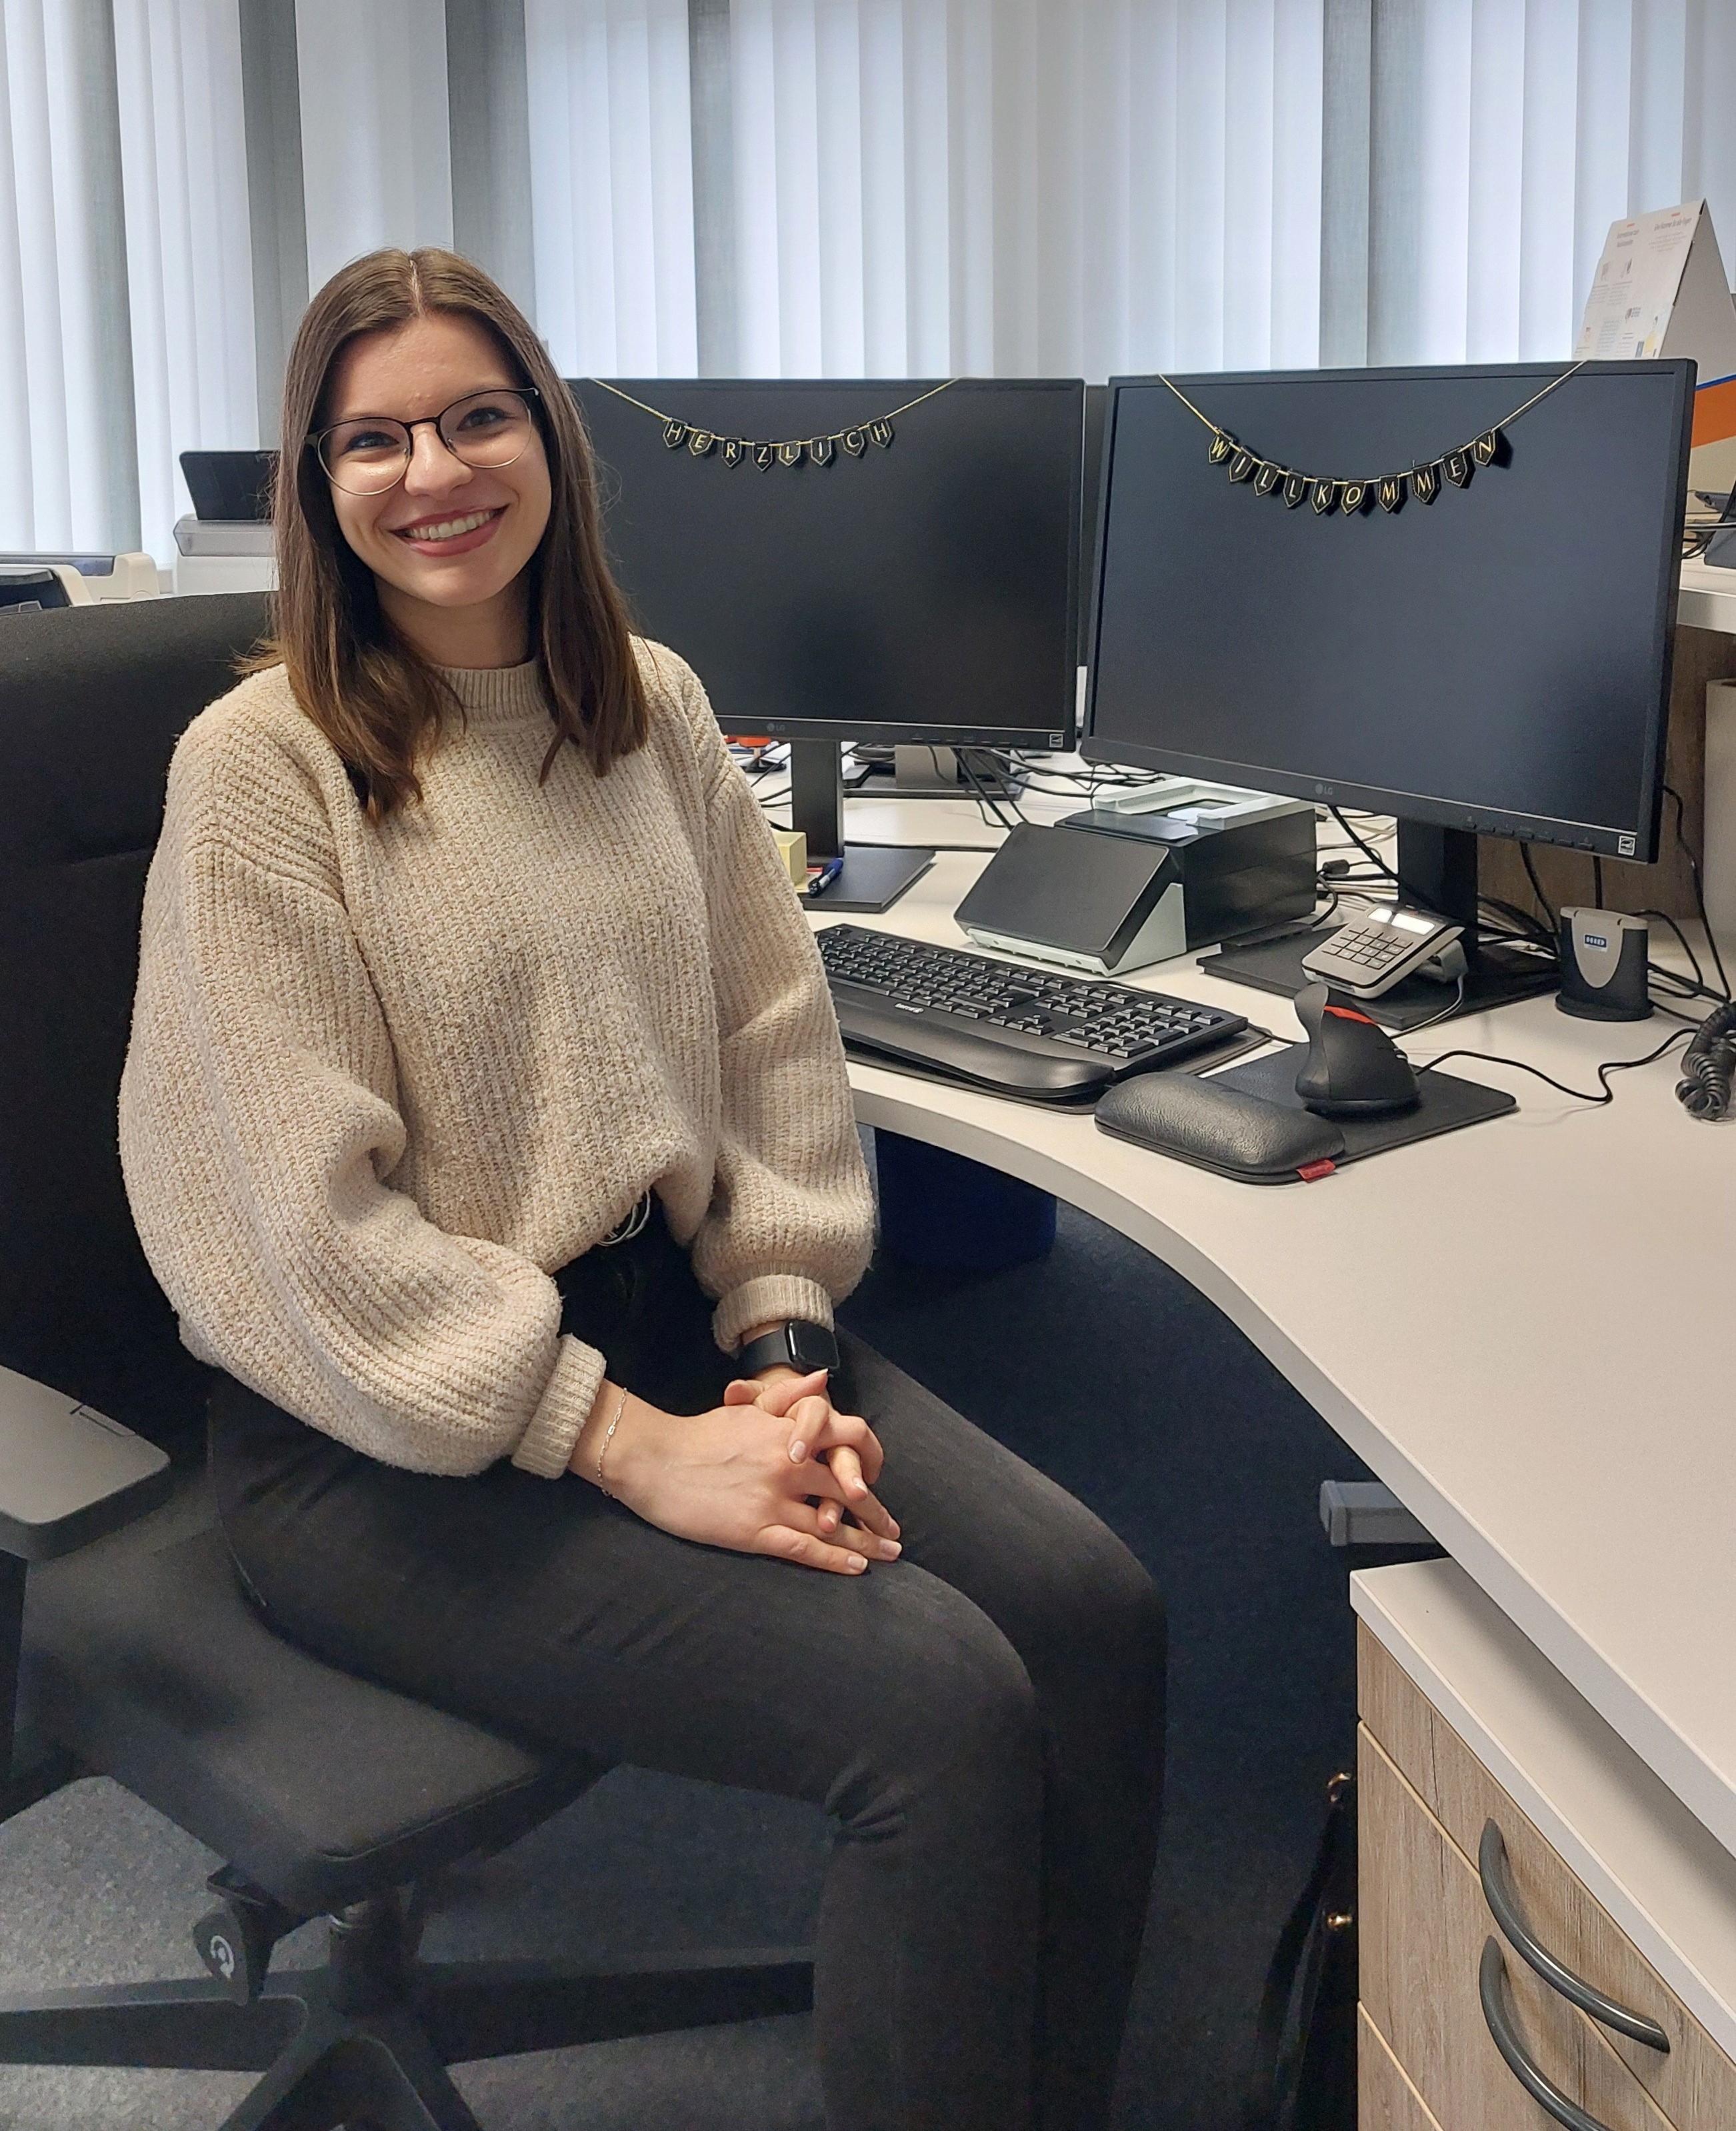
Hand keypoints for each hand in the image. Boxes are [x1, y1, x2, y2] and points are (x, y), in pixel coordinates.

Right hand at [574, 1382, 900, 1575]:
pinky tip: (856, 1567)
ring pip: (832, 1524)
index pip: (848, 1437)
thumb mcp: (746, 1407)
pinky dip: (833, 1558)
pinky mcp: (753, 1530)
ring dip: (865, 1541)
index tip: (877, 1475)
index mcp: (789, 1432)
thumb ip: (788, 1394)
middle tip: (895, 1531)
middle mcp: (788, 1465)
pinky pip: (803, 1547)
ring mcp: (772, 1499)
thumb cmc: (699, 1433)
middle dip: (875, 1511)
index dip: (871, 1456)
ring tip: (889, 1554)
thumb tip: (823, 1378)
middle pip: (848, 1487)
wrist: (654, 1459)